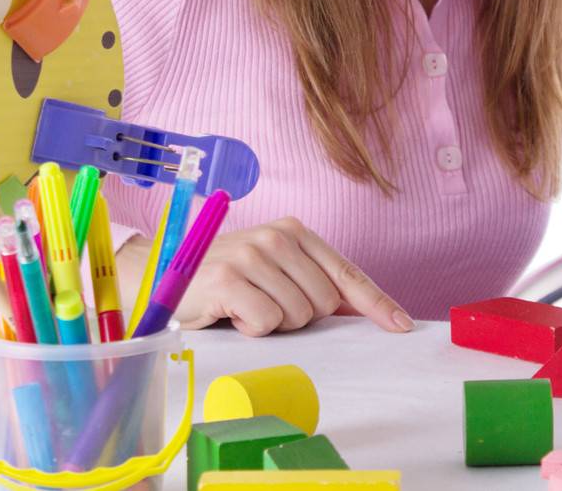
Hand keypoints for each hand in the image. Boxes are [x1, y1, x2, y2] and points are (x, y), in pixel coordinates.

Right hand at [118, 216, 413, 335]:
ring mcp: (254, 255)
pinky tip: (231, 313)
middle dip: (300, 317)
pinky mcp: (231, 278)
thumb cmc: (224, 278)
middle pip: (324, 303)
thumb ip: (312, 283)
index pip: (347, 273)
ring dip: (273, 324)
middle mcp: (278, 237)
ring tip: (244, 306)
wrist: (161, 274)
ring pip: (297, 316)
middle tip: (264, 304)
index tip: (401, 325)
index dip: (376, 303)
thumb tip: (360, 310)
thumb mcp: (272, 272)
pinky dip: (251, 329)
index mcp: (295, 232)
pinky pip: (267, 323)